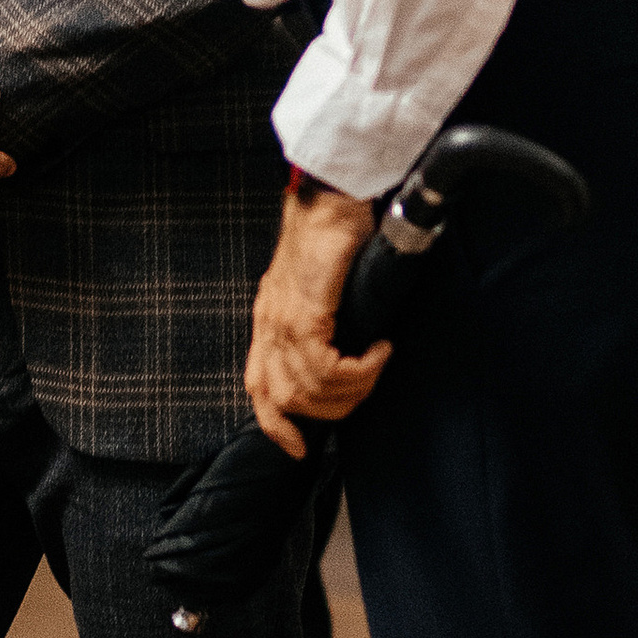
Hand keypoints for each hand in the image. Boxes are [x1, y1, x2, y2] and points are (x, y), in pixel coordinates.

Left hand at [243, 182, 388, 448]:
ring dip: (348, 391)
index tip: (299, 446)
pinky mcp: (305, 308)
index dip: (276, 424)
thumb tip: (349, 345)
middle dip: (325, 413)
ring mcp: (283, 315)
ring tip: (374, 368)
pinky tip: (378, 352)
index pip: (259, 385)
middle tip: (360, 396)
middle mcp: (270, 320)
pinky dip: (357, 371)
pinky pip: (324, 365)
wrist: (332, 191)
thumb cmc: (333, 225)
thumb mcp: (320, 279)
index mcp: (270, 316)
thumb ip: (324, 313)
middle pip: (280, 398)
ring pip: (304, 389)